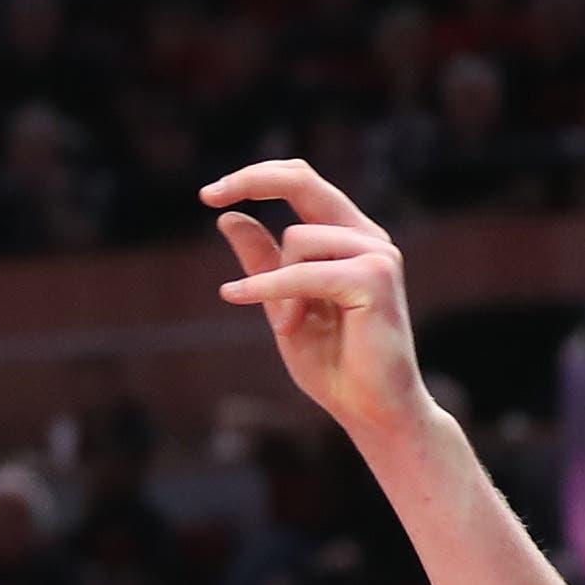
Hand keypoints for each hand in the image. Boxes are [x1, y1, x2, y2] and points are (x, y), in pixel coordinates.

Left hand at [202, 161, 435, 447]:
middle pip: (304, 182)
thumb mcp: (282, 305)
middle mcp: (368, 237)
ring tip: (292, 326)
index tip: (209, 194)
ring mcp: (377, 254)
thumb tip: (229, 218)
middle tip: (207, 196)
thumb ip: (262, 263)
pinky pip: (303, 273)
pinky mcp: (375, 279)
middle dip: (252, 180)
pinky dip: (268, 289)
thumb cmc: (333, 362)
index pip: (304, 183)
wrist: (371, 408)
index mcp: (349, 238)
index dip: (258, 176)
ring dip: (275, 286)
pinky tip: (237, 297)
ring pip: (297, 241)